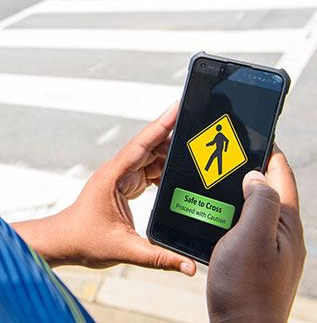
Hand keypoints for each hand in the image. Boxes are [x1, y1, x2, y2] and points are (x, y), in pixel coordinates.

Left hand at [12, 102, 195, 276]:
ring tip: (194, 149)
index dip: (162, 124)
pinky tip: (179, 172)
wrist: (64, 242)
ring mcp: (123, 175)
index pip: (142, 143)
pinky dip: (165, 168)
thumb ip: (158, 257)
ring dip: (171, 153)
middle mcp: (120, 170)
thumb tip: (188, 266)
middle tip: (196, 126)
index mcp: (114, 175)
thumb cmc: (83, 240)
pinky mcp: (127, 183)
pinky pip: (150, 168)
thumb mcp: (123, 250)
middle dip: (173, 134)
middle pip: (151, 145)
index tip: (178, 107)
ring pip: (152, 155)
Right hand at [206, 146, 305, 322]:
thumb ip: (260, 201)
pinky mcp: (261, 258)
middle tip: (231, 154)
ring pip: (259, 207)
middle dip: (254, 167)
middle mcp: (284, 231)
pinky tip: (221, 214)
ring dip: (244, 190)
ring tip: (223, 179)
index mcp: (286, 221)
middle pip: (271, 188)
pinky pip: (251, 225)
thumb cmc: (246, 287)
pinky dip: (237, 212)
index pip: (282, 174)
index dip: (271, 151)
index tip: (256, 133)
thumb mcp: (253, 236)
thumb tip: (256, 176)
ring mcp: (274, 246)